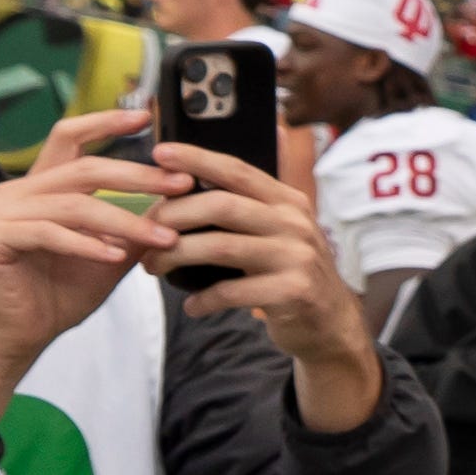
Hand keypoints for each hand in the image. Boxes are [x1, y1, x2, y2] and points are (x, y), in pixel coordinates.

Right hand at [0, 106, 164, 441]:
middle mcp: (13, 192)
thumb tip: (178, 203)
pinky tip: (116, 256)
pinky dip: (86, 244)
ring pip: (73, 205)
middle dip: (138, 176)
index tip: (145, 115)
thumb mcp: (107, 254)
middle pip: (83, 169)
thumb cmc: (56, 295)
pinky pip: (47, 234)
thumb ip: (133, 226)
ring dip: (125, 221)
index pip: (68, 138)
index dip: (105, 123)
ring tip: (165, 237)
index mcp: (38, 187)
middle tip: (181, 184)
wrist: (16, 338)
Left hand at [141, 136, 386, 429]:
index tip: (159, 152)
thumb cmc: (290, 272)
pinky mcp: (292, 292)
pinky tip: (191, 306)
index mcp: (289, 202)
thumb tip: (205, 176)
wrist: (331, 322)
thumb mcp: (282, 231)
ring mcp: (296, 257)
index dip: (197, 159)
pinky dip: (202, 300)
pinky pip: (231, 291)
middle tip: (144, 233)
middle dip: (173, 216)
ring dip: (175, 257)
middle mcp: (296, 224)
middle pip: (222, 206)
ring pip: (220, 247)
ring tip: (153, 267)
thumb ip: (252, 204)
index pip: (238, 171)